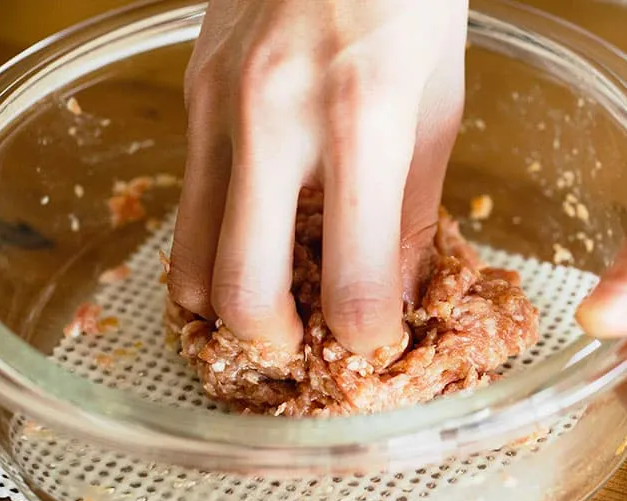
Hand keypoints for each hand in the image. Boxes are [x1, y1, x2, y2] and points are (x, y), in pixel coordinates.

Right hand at [167, 0, 467, 355]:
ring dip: (230, 299)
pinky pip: (190, 202)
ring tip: (273, 295)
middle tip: (303, 340)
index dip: (365, 336)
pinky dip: (218, 242)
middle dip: (273, 341)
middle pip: (238, 289)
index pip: (353, 281)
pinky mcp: (190, 96)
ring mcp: (217, 107)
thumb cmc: (408, 2)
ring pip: (189, 257)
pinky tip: (257, 232)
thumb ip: (415, 210)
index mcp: (361, 122)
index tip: (373, 339)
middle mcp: (273, 119)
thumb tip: (398, 289)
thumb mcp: (437, 107)